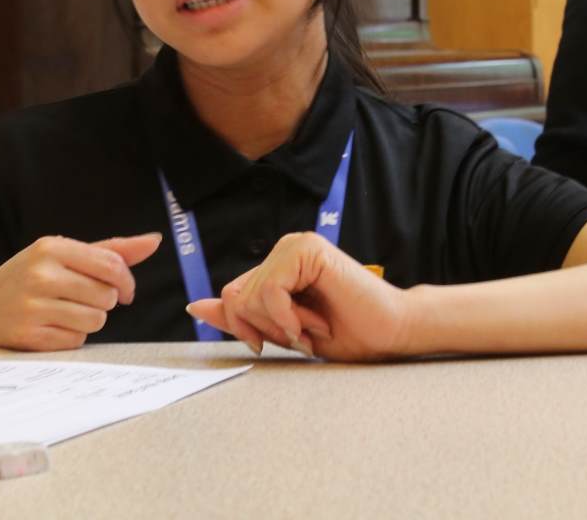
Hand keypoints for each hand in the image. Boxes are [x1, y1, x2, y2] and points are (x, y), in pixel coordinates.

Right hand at [0, 233, 162, 350]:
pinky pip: (76, 341)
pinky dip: (69, 339)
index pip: (112, 265)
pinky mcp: (30, 335)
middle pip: (106, 296)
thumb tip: (155, 240)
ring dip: (86, 322)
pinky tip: (47, 330)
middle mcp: (41, 273)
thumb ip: (109, 251)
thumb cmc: (27, 282)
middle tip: (76, 301)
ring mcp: (33, 305)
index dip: (126, 283)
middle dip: (101, 303)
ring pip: (95, 320)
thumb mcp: (60, 258)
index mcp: (50, 247)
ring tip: (60, 315)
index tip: (123, 292)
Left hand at [186, 232, 412, 361]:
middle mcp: (281, 250)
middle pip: (234, 298)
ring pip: (249, 297)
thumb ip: (241, 318)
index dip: (248, 330)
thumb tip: (194, 307)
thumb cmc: (347, 334)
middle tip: (304, 334)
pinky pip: (269, 291)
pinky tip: (315, 321)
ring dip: (282, 326)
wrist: (391, 333)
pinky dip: (288, 317)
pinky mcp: (307, 249)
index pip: (230, 297)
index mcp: (275, 266)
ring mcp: (294, 245)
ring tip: (315, 325)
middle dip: (266, 330)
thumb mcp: (282, 332)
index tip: (286, 341)